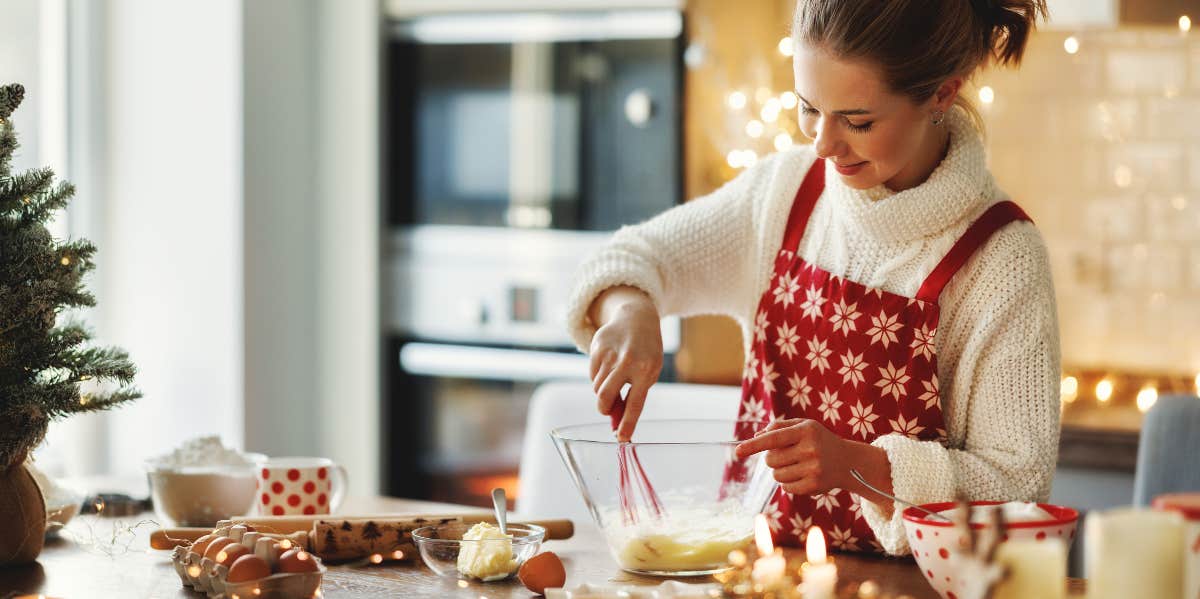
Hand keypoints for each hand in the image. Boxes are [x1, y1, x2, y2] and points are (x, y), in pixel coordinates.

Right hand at [588, 290, 662, 441]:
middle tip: (607, 410)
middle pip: (604, 397)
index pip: (635, 404)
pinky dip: (598, 376)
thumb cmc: (646, 353)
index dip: (627, 423)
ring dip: (603, 390)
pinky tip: (609, 365)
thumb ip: (633, 397)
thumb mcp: (647, 373)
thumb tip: (616, 425)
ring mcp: (610, 354)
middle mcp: (627, 362)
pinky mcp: (597, 347)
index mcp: (646, 371)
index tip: (621, 438)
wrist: (637, 318)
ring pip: (597, 387)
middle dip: (604, 409)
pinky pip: (592, 374)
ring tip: (615, 378)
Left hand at [734, 418, 847, 495]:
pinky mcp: (814, 486)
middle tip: (789, 454)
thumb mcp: (804, 426)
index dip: (753, 445)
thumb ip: (779, 427)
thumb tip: (757, 436)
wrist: (848, 462)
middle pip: (770, 459)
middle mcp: (811, 449)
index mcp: (806, 431)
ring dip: (781, 471)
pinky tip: (802, 476)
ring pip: (776, 475)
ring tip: (797, 465)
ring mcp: (814, 469)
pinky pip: (786, 487)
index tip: (737, 451)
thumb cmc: (819, 440)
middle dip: (773, 458)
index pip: (773, 438)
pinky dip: (789, 483)